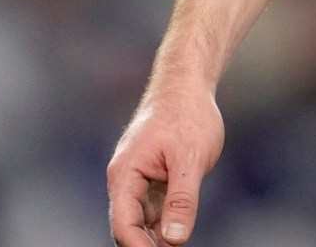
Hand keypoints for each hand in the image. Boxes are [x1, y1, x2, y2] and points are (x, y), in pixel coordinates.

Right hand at [108, 75, 224, 245]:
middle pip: (129, 226)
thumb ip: (182, 200)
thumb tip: (175, 240)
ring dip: (157, 237)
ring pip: (143, 221)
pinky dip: (165, 224)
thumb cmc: (187, 115)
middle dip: (147, 245)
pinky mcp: (154, 178)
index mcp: (125, 174)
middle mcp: (126, 179)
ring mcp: (139, 180)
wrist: (188, 85)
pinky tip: (178, 236)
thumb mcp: (191, 160)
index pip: (124, 225)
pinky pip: (155, 209)